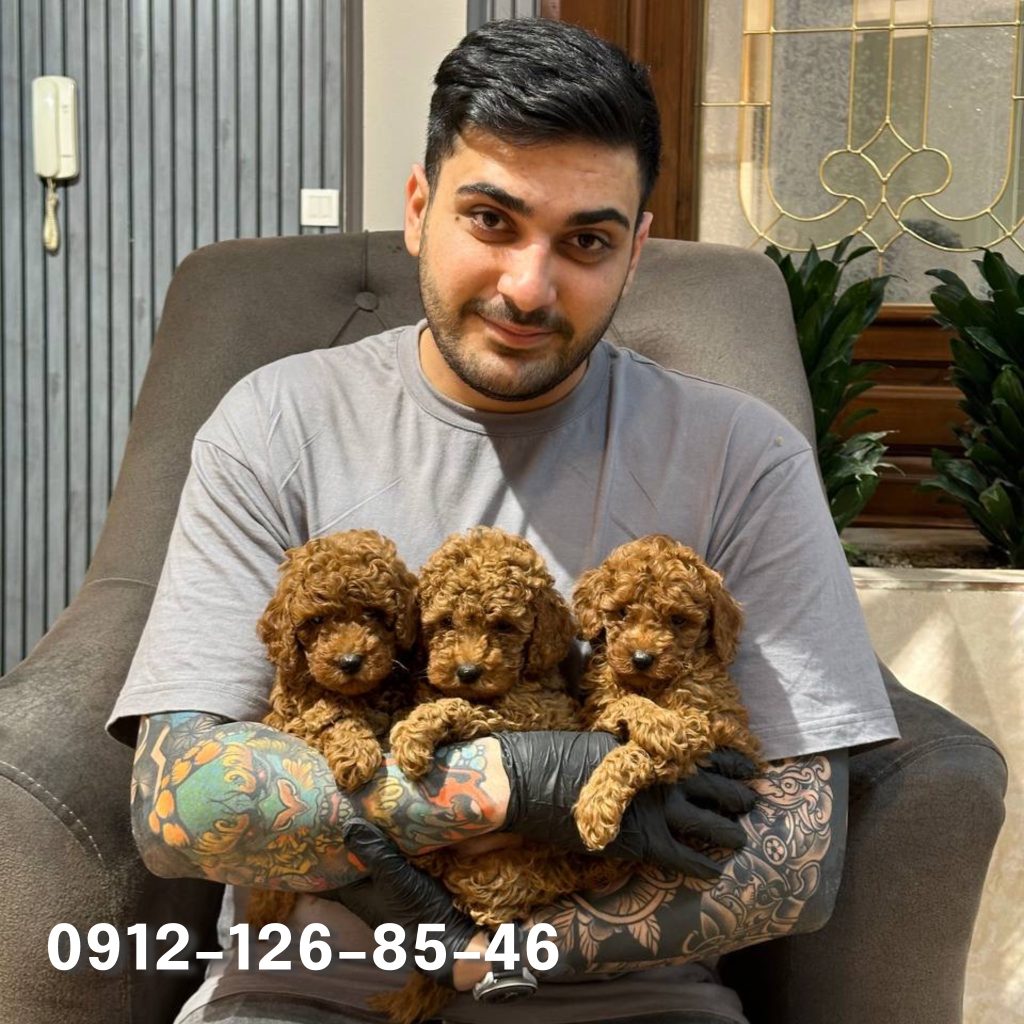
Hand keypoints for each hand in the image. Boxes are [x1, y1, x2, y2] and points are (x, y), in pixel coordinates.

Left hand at [321, 818, 479, 987]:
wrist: (448, 934)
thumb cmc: (414, 910)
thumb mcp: (393, 878)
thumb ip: (373, 852)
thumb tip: (347, 825)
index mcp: (352, 894)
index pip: (320, 879)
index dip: (307, 862)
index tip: (294, 841)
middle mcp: (363, 892)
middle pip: (340, 867)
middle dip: (332, 846)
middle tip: (325, 815)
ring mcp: (382, 888)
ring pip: (362, 863)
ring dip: (358, 843)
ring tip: (352, 813)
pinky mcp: (401, 883)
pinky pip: (383, 861)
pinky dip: (380, 846)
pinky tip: (386, 827)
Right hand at [495, 731, 756, 879]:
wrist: (529, 779)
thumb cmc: (558, 756)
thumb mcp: (604, 741)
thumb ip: (634, 750)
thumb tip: (649, 754)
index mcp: (653, 747)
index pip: (708, 752)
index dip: (732, 761)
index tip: (748, 766)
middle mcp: (662, 775)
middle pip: (716, 788)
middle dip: (738, 797)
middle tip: (752, 802)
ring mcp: (654, 808)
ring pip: (707, 823)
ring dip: (728, 832)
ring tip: (741, 839)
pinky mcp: (641, 840)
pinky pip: (682, 857)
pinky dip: (701, 865)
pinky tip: (715, 871)